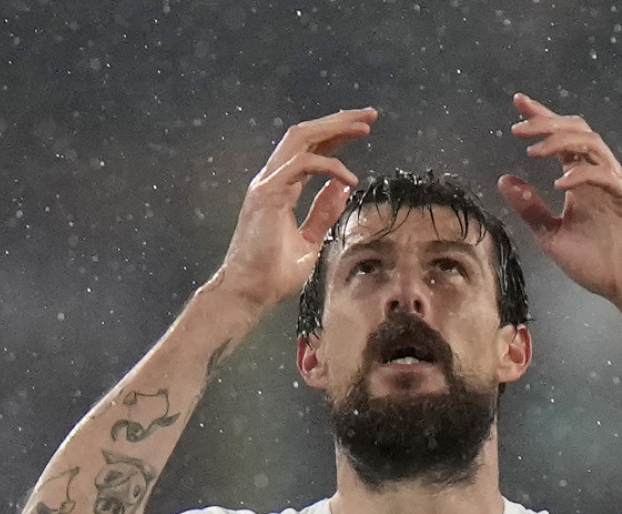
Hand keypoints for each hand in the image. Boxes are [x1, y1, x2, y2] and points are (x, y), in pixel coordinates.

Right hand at [218, 107, 378, 305]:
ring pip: (300, 138)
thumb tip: (343, 188)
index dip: (337, 136)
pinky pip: (301, 164)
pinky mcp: (267, 193)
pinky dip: (328, 166)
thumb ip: (324, 213)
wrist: (251, 292)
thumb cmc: (274, 273)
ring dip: (334, 128)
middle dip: (339, 121)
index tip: (364, 128)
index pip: (311, 150)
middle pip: (306, 135)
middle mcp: (273, 179)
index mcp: (282, 187)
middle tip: (370, 115)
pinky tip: (348, 179)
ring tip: (363, 127)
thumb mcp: (310, 240)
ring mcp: (267, 183)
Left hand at [498, 94, 621, 322]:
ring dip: (562, 142)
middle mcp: (602, 177)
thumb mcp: (551, 236)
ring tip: (533, 150)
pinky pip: (607, 178)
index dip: (543, 117)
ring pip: (594, 146)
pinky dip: (582, 176)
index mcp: (582, 182)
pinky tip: (560, 185)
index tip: (518, 102)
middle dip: (548, 124)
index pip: (563, 139)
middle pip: (578, 132)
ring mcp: (619, 187)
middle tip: (518, 128)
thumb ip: (530, 209)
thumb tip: (504, 180)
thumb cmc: (598, 265)